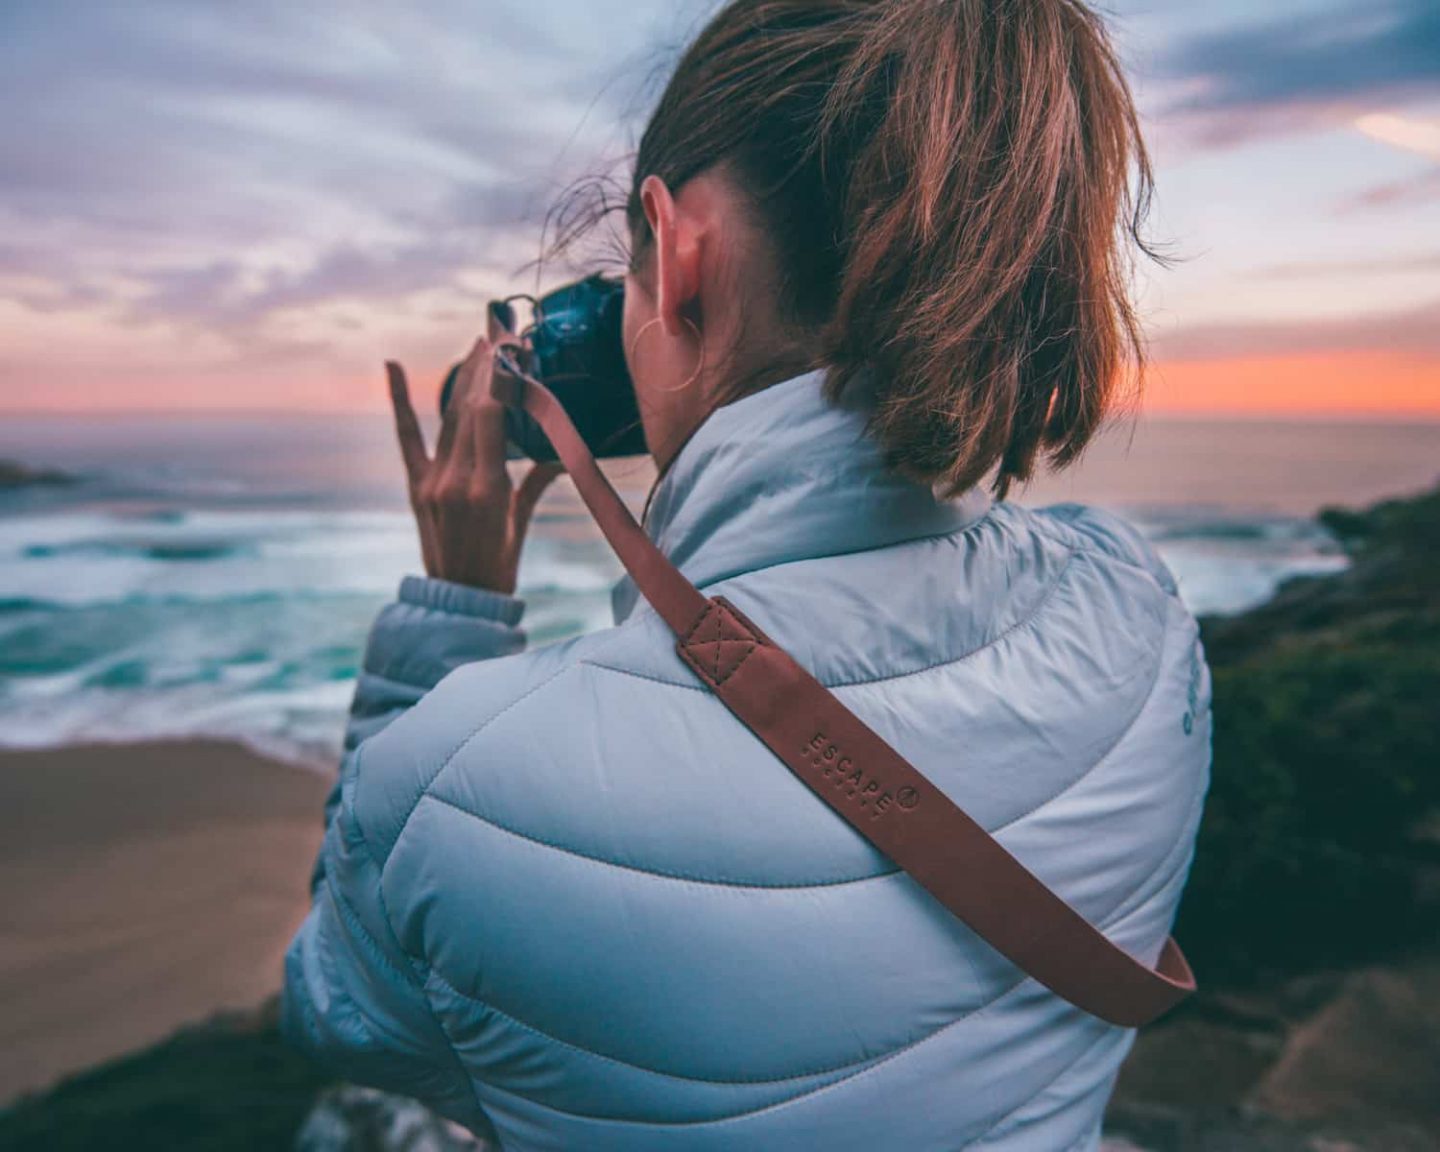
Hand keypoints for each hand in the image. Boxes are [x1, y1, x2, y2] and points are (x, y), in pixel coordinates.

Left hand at [386, 310, 563, 593]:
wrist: (460, 600)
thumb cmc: (500, 564)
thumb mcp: (521, 520)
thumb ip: (536, 480)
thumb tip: (559, 452)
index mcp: (487, 488)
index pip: (491, 416)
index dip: (501, 377)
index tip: (513, 346)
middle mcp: (455, 479)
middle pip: (470, 409)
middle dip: (484, 367)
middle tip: (497, 331)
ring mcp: (433, 482)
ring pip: (449, 418)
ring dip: (462, 378)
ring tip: (477, 346)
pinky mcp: (417, 486)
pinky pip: (408, 438)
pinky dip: (399, 401)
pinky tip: (391, 366)